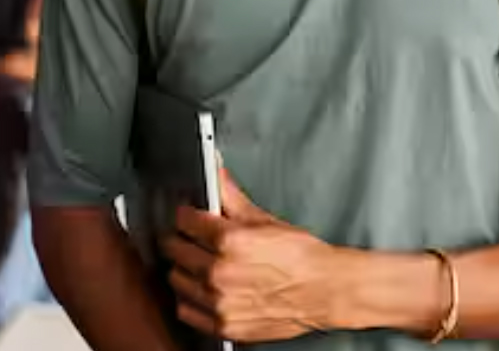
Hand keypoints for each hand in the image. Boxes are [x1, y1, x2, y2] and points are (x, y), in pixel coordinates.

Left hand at [160, 167, 343, 342]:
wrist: (324, 290)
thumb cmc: (300, 256)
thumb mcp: (263, 218)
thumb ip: (231, 196)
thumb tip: (216, 172)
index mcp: (229, 240)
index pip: (184, 220)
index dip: (185, 213)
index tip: (188, 214)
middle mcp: (220, 272)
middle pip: (175, 248)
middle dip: (181, 237)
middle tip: (191, 235)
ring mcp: (220, 302)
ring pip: (176, 278)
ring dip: (183, 267)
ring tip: (197, 260)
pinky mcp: (223, 325)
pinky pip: (186, 309)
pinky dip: (188, 297)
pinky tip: (200, 287)